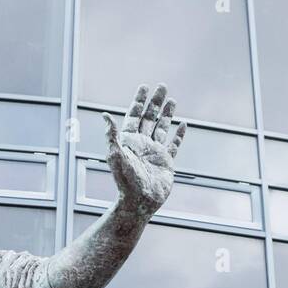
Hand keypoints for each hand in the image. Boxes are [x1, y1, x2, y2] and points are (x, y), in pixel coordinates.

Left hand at [103, 84, 185, 215]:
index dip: (139, 101)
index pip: (134, 115)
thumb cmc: (125, 181)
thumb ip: (111, 135)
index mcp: (129, 140)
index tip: (144, 87)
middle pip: (149, 117)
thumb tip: (105, 115)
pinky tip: (183, 125)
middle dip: (155, 102)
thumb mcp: (115, 155)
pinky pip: (174, 145)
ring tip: (172, 100)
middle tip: (162, 86)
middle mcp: (142, 144)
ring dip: (167, 114)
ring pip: (162, 127)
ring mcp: (155, 152)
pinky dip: (179, 135)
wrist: (139, 202)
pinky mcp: (166, 162)